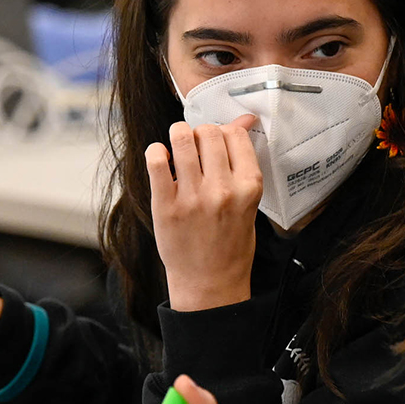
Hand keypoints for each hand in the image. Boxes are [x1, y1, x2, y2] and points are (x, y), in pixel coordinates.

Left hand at [147, 116, 262, 310]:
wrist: (210, 283)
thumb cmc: (230, 242)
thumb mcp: (247, 201)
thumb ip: (242, 161)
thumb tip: (243, 120)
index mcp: (248, 187)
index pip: (235, 135)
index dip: (224, 131)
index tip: (217, 142)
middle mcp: (222, 190)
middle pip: (209, 132)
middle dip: (201, 133)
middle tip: (196, 147)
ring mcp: (192, 197)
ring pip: (182, 138)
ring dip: (178, 136)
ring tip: (177, 147)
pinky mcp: (165, 205)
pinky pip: (156, 160)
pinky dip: (156, 152)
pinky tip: (161, 160)